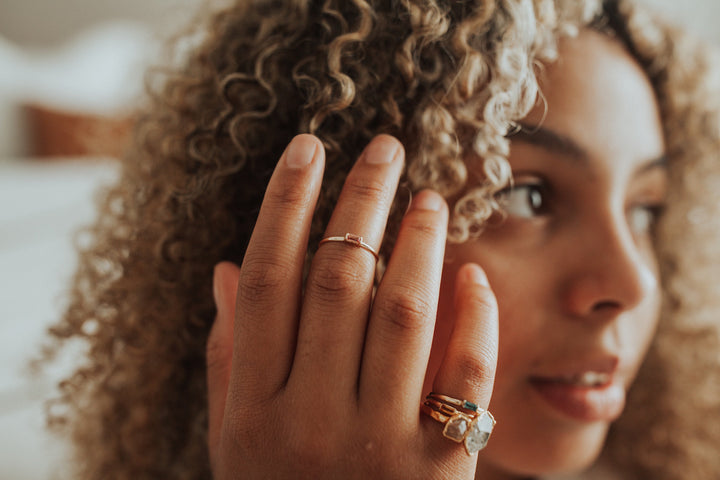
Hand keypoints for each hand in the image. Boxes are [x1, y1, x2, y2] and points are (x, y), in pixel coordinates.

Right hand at [206, 134, 498, 478]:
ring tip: (430, 196)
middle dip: (360, 202)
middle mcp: (309, 421)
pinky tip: (477, 275)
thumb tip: (227, 270)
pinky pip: (466, 381)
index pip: (267, 280)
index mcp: (252, 408)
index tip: (308, 148)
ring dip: (418, 245)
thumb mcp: (234, 440)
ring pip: (402, 315)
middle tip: (384, 148)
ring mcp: (377, 448)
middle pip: (337, 282)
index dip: (286, 205)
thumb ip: (228, 357)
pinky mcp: (438, 473)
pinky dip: (476, 322)